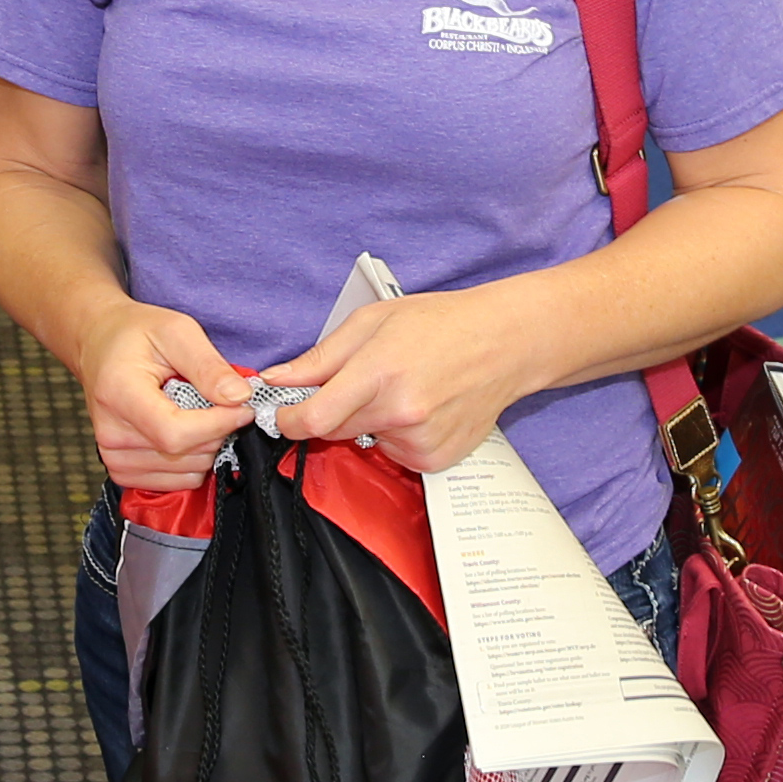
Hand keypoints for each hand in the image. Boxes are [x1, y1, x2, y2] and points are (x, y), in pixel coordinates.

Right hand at [75, 296, 248, 492]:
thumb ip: (208, 366)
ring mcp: (114, 455)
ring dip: (205, 445)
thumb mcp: (177, 331)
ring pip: (188, 471)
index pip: (175, 433)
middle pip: (186, 454)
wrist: (99, 344)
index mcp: (120, 394)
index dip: (218, 425)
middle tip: (213, 399)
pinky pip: (176, 482)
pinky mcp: (122, 470)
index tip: (243, 408)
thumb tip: (239, 396)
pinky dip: (191, 460)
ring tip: (191, 411)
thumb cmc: (134, 335)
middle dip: (216, 429)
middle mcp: (112, 432)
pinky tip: (182, 430)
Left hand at [258, 286, 552, 473]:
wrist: (505, 343)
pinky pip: (394, 454)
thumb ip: (320, 357)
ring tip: (402, 389)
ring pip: (365, 442)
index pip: (313, 419)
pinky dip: (396, 436)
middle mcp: (400, 413)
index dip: (288, 421)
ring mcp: (421, 440)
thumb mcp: (372, 322)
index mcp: (379, 373)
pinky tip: (421, 409)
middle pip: (334, 432)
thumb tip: (277, 379)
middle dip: (330, 413)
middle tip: (356, 384)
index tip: (283, 415)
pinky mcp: (436, 459)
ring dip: (368, 423)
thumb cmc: (441, 324)